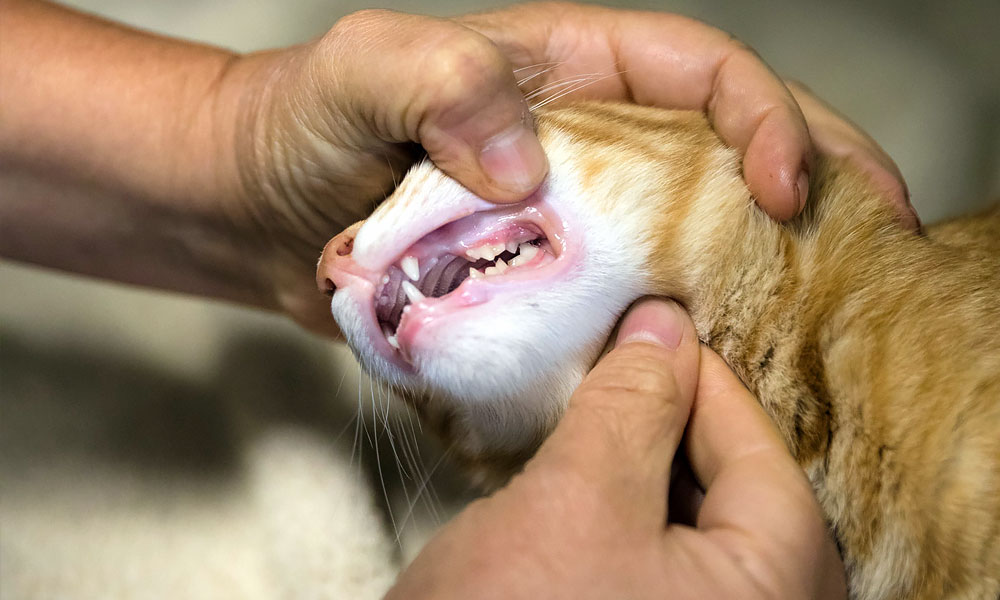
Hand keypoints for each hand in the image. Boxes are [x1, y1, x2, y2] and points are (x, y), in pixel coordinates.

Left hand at [225, 3, 910, 335]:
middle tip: (876, 238)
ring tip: (823, 308)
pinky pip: (632, 296)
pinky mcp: (546, 279)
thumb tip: (523, 158)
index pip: (703, 73)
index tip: (786, 188)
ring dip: (761, 263)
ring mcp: (572, 214)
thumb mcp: (358, 73)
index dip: (766, 119)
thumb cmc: (300, 126)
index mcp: (570, 69)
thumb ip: (433, 80)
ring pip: (692, 229)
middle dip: (815, 182)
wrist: (255, 211)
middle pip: (727, 149)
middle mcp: (586, 139)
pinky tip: (718, 358)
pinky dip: (681, 323)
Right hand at [387, 298, 845, 598]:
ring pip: (691, 523)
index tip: (651, 322)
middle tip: (615, 362)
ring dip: (645, 464)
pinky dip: (624, 512)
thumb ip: (632, 408)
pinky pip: (656, 558)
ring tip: (594, 412)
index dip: (701, 375)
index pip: (757, 450)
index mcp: (777, 583)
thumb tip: (666, 325)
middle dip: (673, 418)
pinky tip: (582, 483)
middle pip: (734, 487)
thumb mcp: (579, 504)